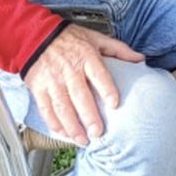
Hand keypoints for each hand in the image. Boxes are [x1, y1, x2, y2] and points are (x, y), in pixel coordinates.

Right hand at [24, 25, 144, 145]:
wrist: (36, 36)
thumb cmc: (69, 38)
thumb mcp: (96, 38)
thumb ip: (119, 50)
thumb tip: (140, 59)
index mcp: (86, 57)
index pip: (99, 75)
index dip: (107, 90)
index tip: (114, 104)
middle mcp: (69, 71)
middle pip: (80, 97)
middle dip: (89, 117)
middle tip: (98, 132)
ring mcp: (52, 81)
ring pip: (62, 107)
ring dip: (72, 126)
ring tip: (82, 139)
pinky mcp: (39, 88)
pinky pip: (46, 109)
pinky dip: (54, 123)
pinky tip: (63, 133)